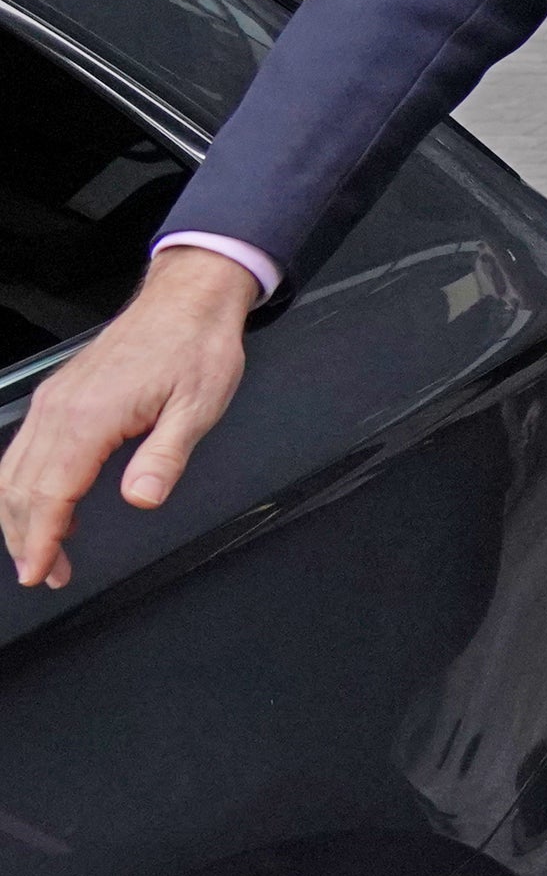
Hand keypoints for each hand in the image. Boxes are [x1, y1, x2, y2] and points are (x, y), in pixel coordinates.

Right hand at [0, 247, 260, 589]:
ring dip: (19, 515)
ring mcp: (55, 401)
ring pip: (14, 470)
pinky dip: (24, 484)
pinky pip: (25, 449)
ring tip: (39, 552)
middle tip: (45, 574)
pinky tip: (43, 506)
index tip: (40, 572)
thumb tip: (142, 498)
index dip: (42, 539)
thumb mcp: (198, 407)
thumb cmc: (196, 348)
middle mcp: (61, 408)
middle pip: (22, 488)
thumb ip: (166, 456)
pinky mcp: (59, 396)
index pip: (51, 493)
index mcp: (90, 416)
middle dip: (26, 537)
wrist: (187, 301)